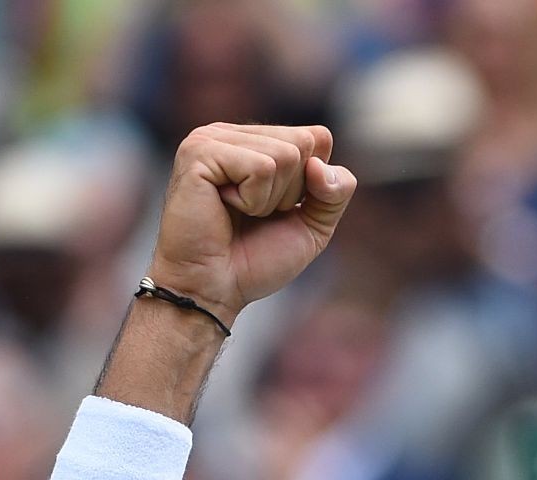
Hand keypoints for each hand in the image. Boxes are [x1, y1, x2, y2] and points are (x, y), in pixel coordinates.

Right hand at [147, 123, 357, 326]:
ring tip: (238, 212)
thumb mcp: (313, 225)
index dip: (311, 185)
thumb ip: (336, 191)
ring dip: (270, 200)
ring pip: (285, 155)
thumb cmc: (255, 259)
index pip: (316, 138)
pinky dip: (253, 200)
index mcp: (255, 141)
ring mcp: (212, 138)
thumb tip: (318, 165)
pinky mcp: (199, 152)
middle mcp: (232, 133)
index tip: (277, 210)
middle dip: (291, 193)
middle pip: (304, 144)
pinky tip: (224, 208)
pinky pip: (261, 168)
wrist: (213, 289)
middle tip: (254, 215)